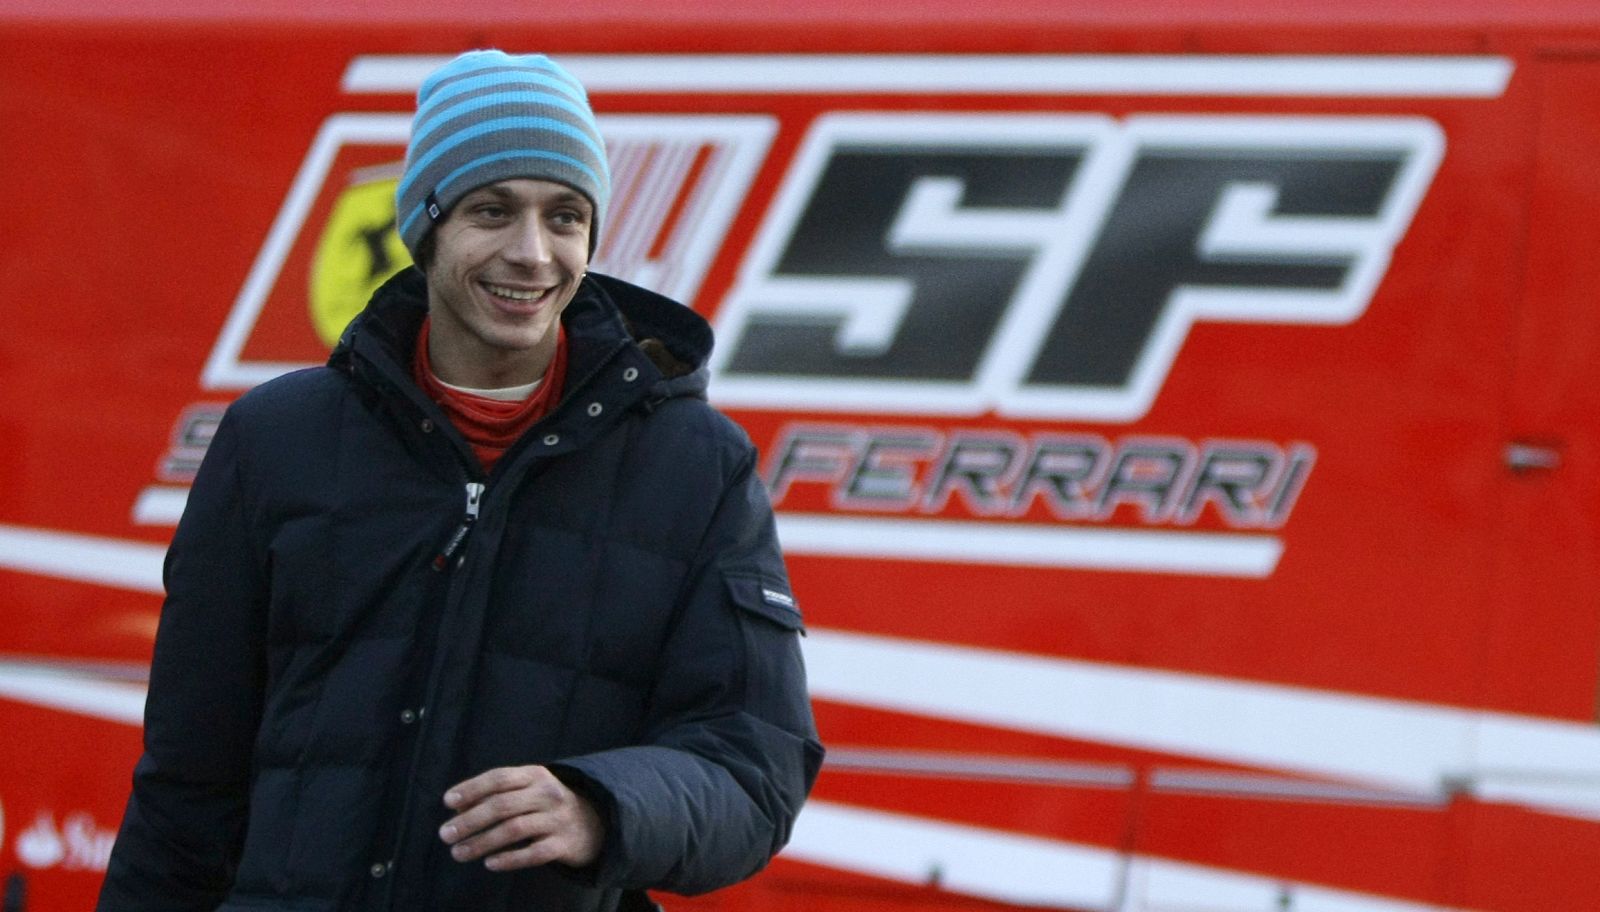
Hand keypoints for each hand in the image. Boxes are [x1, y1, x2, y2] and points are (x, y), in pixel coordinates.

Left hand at [438, 765, 604, 870]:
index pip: (499, 778)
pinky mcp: (563, 844)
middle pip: (503, 805)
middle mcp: (548, 794)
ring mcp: (557, 819)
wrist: (593, 823)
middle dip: (470, 820)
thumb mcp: (527, 790)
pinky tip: (489, 864)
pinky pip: (533, 854)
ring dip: (482, 842)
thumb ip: (495, 795)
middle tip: (445, 835)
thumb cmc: (545, 806)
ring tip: (459, 853)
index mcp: (536, 775)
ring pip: (514, 830)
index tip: (448, 802)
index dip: (472, 788)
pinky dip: (509, 859)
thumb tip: (457, 811)